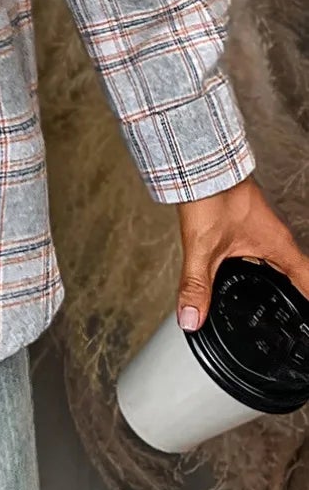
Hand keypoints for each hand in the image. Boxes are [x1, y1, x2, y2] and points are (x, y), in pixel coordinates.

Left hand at [175, 174, 308, 329]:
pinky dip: (264, 265)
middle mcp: (276, 238)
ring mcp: (264, 229)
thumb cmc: (211, 196)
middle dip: (297, 294)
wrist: (200, 166)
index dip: (307, 303)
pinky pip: (266, 250)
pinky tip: (251, 270)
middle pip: (297, 273)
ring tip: (279, 299)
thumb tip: (192, 318)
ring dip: (281, 279)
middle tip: (295, 315)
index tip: (305, 322)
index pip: (307, 281)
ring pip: (281, 260)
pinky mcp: (249, 223)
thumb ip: (196, 285)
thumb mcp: (202, 249)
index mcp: (277, 246)